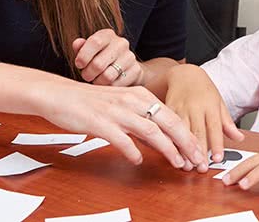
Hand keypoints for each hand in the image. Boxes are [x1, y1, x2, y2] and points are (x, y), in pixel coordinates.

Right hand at [39, 78, 205, 168]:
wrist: (58, 94)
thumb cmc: (91, 102)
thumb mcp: (122, 107)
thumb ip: (141, 123)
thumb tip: (161, 143)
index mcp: (140, 95)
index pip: (172, 116)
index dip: (188, 135)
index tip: (200, 152)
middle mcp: (132, 100)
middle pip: (168, 122)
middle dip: (187, 143)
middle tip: (198, 161)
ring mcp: (117, 111)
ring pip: (151, 130)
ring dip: (168, 149)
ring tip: (178, 163)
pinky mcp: (100, 122)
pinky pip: (121, 138)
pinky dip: (132, 151)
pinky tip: (137, 160)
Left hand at [73, 29, 142, 85]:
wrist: (125, 67)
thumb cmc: (101, 57)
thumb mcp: (89, 50)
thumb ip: (81, 47)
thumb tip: (77, 43)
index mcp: (108, 35)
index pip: (95, 42)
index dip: (83, 56)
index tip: (79, 64)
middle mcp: (121, 43)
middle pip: (98, 64)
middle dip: (88, 73)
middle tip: (86, 75)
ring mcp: (130, 57)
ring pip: (107, 76)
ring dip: (97, 82)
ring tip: (96, 79)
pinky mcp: (136, 71)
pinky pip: (116, 85)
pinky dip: (108, 87)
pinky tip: (106, 83)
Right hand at [164, 65, 243, 170]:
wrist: (184, 75)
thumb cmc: (204, 90)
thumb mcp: (219, 102)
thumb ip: (227, 123)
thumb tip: (240, 138)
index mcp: (210, 105)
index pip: (215, 127)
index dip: (216, 144)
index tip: (218, 158)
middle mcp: (195, 107)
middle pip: (197, 131)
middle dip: (199, 151)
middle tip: (202, 168)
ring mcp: (180, 108)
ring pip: (181, 131)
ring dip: (183, 150)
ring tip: (186, 165)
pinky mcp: (167, 109)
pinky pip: (168, 127)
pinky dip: (169, 140)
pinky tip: (171, 152)